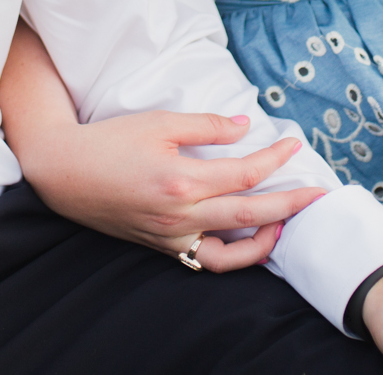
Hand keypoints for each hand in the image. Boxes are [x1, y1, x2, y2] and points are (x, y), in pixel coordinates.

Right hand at [13, 108, 325, 271]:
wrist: (64, 172)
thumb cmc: (110, 141)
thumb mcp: (159, 121)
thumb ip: (207, 126)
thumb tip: (245, 127)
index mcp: (183, 181)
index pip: (246, 173)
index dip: (276, 158)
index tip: (294, 144)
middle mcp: (181, 216)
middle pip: (251, 214)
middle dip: (291, 204)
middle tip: (318, 194)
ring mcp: (172, 238)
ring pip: (232, 253)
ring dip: (266, 240)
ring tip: (284, 223)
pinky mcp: (162, 247)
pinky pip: (206, 261)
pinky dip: (232, 255)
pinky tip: (245, 237)